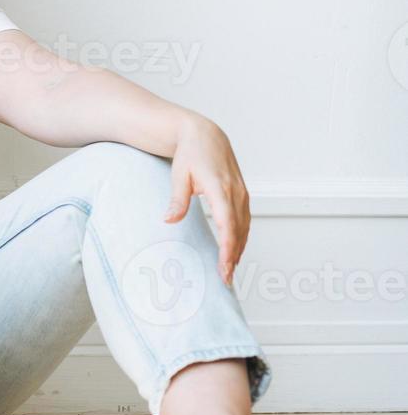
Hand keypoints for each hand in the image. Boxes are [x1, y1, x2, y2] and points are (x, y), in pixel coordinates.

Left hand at [164, 115, 250, 285]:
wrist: (205, 135)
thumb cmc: (190, 154)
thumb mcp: (179, 175)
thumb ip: (177, 199)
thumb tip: (169, 220)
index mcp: (220, 188)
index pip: (228, 224)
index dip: (228, 248)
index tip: (224, 267)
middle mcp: (236, 192)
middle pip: (239, 231)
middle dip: (233, 256)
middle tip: (224, 279)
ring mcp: (242, 193)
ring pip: (245, 228)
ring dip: (239, 250)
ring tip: (229, 271)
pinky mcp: (242, 194)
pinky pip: (244, 221)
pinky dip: (241, 238)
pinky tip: (235, 251)